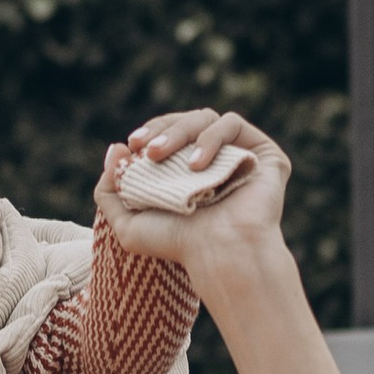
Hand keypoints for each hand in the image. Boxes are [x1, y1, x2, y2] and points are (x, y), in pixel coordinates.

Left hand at [95, 108, 287, 289]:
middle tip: (147, 151)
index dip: (150, 132)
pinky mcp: (264, 154)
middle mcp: (216, 163)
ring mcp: (241, 156)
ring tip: (164, 157)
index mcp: (189, 173)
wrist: (219, 254)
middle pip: (185, 122)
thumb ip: (110, 191)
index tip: (132, 145)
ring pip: (206, 119)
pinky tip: (197, 166)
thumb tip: (115, 149)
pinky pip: (233, 124)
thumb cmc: (178, 246)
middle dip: (162, 130)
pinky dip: (210, 138)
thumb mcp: (128, 226)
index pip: (168, 135)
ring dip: (181, 132)